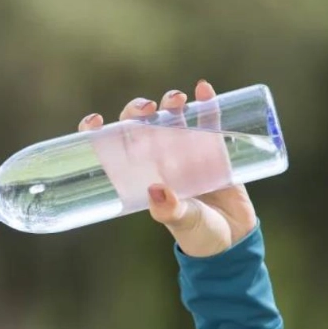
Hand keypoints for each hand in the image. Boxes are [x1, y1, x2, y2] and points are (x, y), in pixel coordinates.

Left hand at [77, 80, 256, 256]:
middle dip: (137, 111)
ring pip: (171, 117)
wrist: (233, 239)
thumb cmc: (197, 234)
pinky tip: (204, 89)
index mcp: (140, 175)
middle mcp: (158, 159)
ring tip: (176, 100)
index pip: (111, 148)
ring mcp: (184, 150)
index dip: (97, 132)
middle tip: (147, 109)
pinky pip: (208, 120)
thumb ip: (169, 210)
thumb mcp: (180, 222)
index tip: (94, 121)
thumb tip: (156, 190)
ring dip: (170, 103)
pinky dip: (207, 104)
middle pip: (140, 125)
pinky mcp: (212, 148)